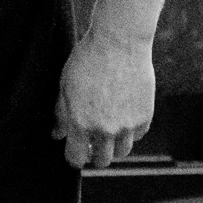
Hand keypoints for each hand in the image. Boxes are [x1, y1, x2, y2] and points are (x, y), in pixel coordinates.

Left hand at [52, 33, 154, 168]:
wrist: (119, 42)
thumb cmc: (87, 60)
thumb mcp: (65, 85)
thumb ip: (61, 114)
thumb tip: (57, 135)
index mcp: (81, 123)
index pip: (76, 158)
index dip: (73, 157)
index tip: (74, 151)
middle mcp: (105, 130)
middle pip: (101, 161)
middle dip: (94, 154)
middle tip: (91, 142)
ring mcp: (127, 126)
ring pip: (121, 152)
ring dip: (113, 146)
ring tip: (107, 129)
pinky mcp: (145, 117)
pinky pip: (137, 136)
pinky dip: (130, 131)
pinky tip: (122, 114)